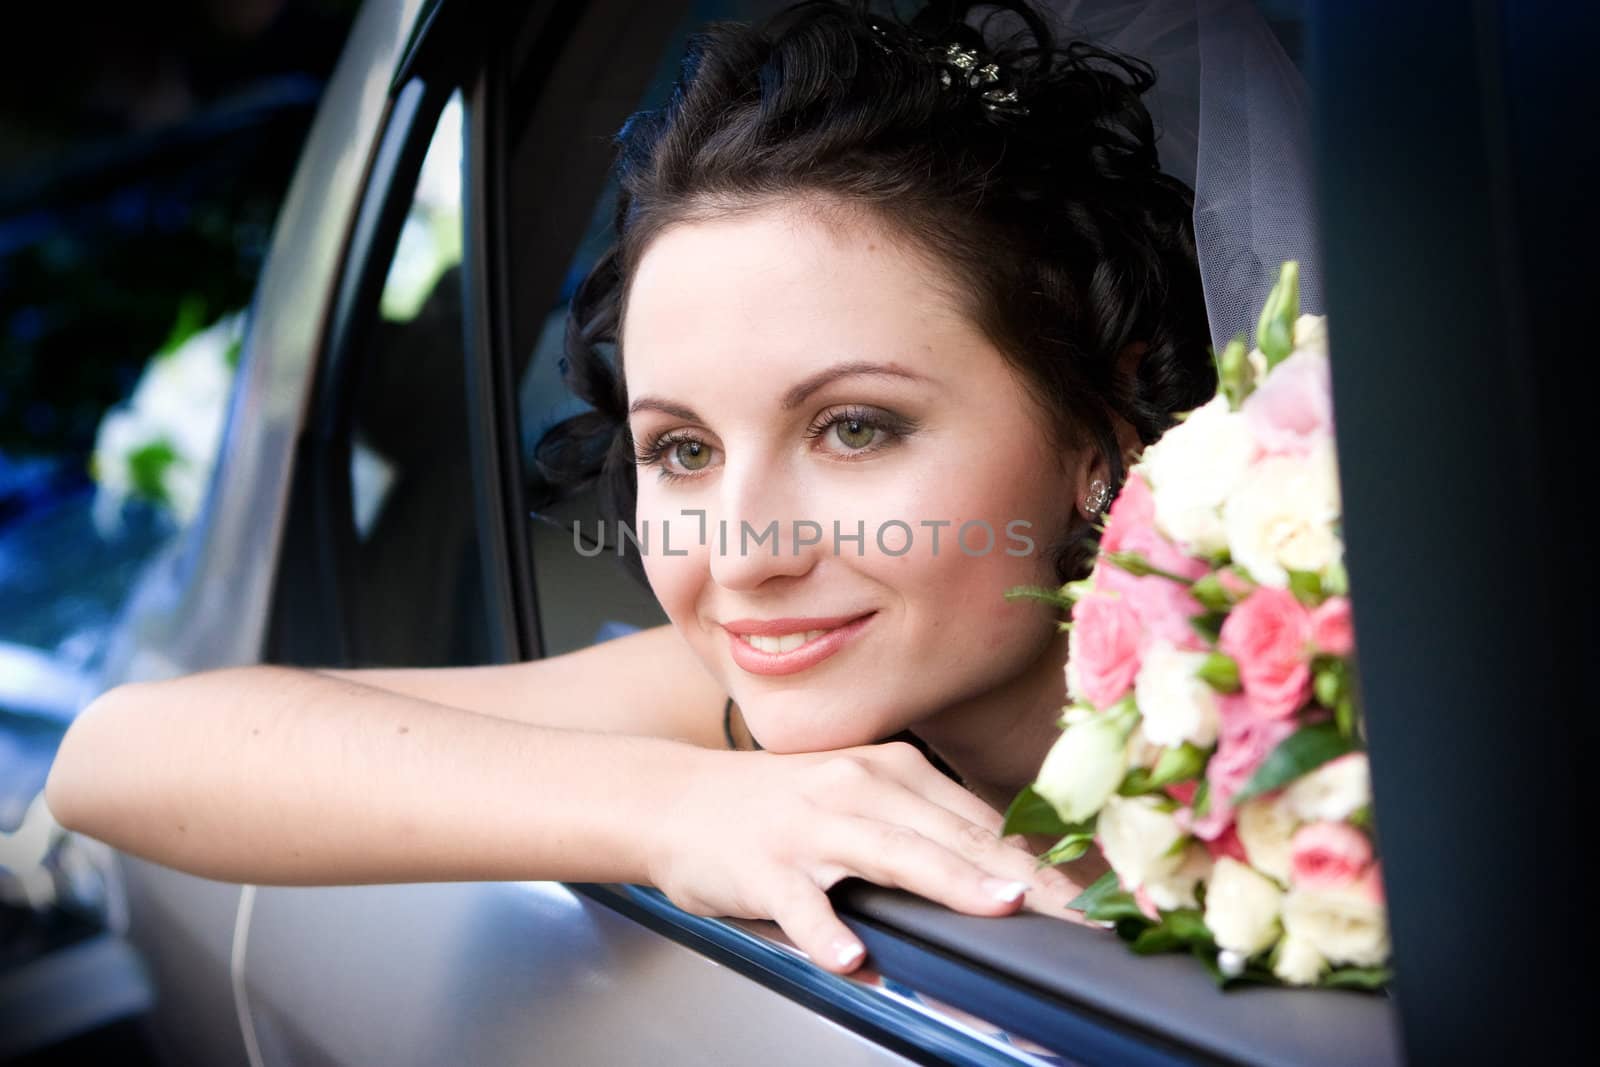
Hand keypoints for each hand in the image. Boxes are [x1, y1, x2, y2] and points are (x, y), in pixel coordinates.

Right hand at [648, 740, 1082, 973]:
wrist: (673, 797)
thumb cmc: (777, 807)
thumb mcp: (857, 799)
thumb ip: (923, 827)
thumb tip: (1004, 873)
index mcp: (892, 771)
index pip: (982, 823)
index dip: (1042, 862)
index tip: (1096, 898)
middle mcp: (858, 787)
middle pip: (955, 836)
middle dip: (1023, 876)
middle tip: (1079, 912)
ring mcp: (809, 826)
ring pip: (890, 853)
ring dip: (948, 881)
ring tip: (997, 908)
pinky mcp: (762, 866)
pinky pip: (799, 903)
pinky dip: (824, 930)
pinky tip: (850, 957)